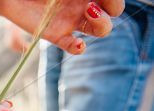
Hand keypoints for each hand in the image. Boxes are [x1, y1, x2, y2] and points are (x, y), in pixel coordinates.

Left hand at [0, 0, 124, 53]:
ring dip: (102, 24)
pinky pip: (73, 46)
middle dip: (113, 8)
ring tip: (89, 12)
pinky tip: (78, 44)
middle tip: (92, 2)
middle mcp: (83, 4)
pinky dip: (79, 48)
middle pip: (113, 13)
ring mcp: (71, 20)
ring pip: (100, 29)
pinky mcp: (56, 34)